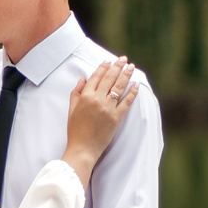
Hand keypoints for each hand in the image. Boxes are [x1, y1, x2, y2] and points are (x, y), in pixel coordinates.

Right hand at [62, 58, 140, 177]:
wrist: (83, 148)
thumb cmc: (75, 130)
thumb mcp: (71, 109)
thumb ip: (76, 93)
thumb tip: (83, 78)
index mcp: (85, 97)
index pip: (96, 77)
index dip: (103, 67)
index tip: (109, 61)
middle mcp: (97, 100)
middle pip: (109, 79)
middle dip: (117, 66)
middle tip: (123, 59)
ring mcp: (108, 109)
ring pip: (119, 87)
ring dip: (126, 75)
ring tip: (131, 67)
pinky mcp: (117, 118)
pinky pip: (127, 102)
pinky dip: (132, 93)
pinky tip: (136, 85)